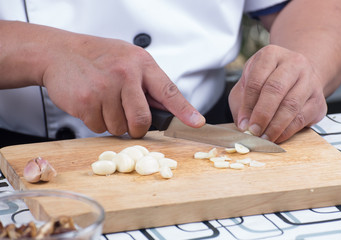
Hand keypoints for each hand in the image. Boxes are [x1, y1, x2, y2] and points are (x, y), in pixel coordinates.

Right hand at [42, 35, 204, 137]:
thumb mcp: (129, 60)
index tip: (196, 123)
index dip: (185, 110)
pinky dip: (97, 122)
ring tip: (104, 102)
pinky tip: (92, 103)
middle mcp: (125, 75)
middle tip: (128, 118)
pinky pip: (99, 128)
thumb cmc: (98, 57)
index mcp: (141, 64)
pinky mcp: (87, 102)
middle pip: (142, 120)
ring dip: (113, 122)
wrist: (60, 53)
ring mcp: (105, 89)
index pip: (169, 91)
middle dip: (137, 127)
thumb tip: (167, 109)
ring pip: (119, 128)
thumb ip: (148, 83)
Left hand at [229, 45, 326, 142]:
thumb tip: (244, 125)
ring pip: (291, 105)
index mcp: (270, 55)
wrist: (297, 76)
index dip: (248, 104)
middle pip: (276, 90)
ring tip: (263, 138)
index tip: (243, 123)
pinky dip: (287, 131)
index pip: (257, 80)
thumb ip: (241, 102)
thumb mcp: (247, 83)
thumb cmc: (266, 81)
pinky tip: (276, 137)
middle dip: (262, 115)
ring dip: (275, 126)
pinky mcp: (319, 99)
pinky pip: (302, 118)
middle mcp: (293, 63)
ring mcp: (309, 80)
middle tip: (253, 131)